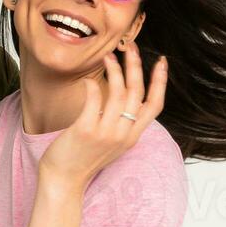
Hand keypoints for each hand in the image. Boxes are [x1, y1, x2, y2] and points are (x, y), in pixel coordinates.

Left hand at [38, 41, 166, 187]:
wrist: (63, 180)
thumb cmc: (83, 158)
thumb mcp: (111, 142)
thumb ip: (120, 122)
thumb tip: (122, 96)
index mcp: (132, 136)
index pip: (155, 105)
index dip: (161, 82)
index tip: (161, 61)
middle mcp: (124, 134)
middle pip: (138, 92)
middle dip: (136, 65)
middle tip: (130, 46)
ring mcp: (106, 133)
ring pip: (119, 93)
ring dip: (114, 69)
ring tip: (107, 56)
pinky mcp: (86, 131)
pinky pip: (94, 100)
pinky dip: (93, 85)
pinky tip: (88, 80)